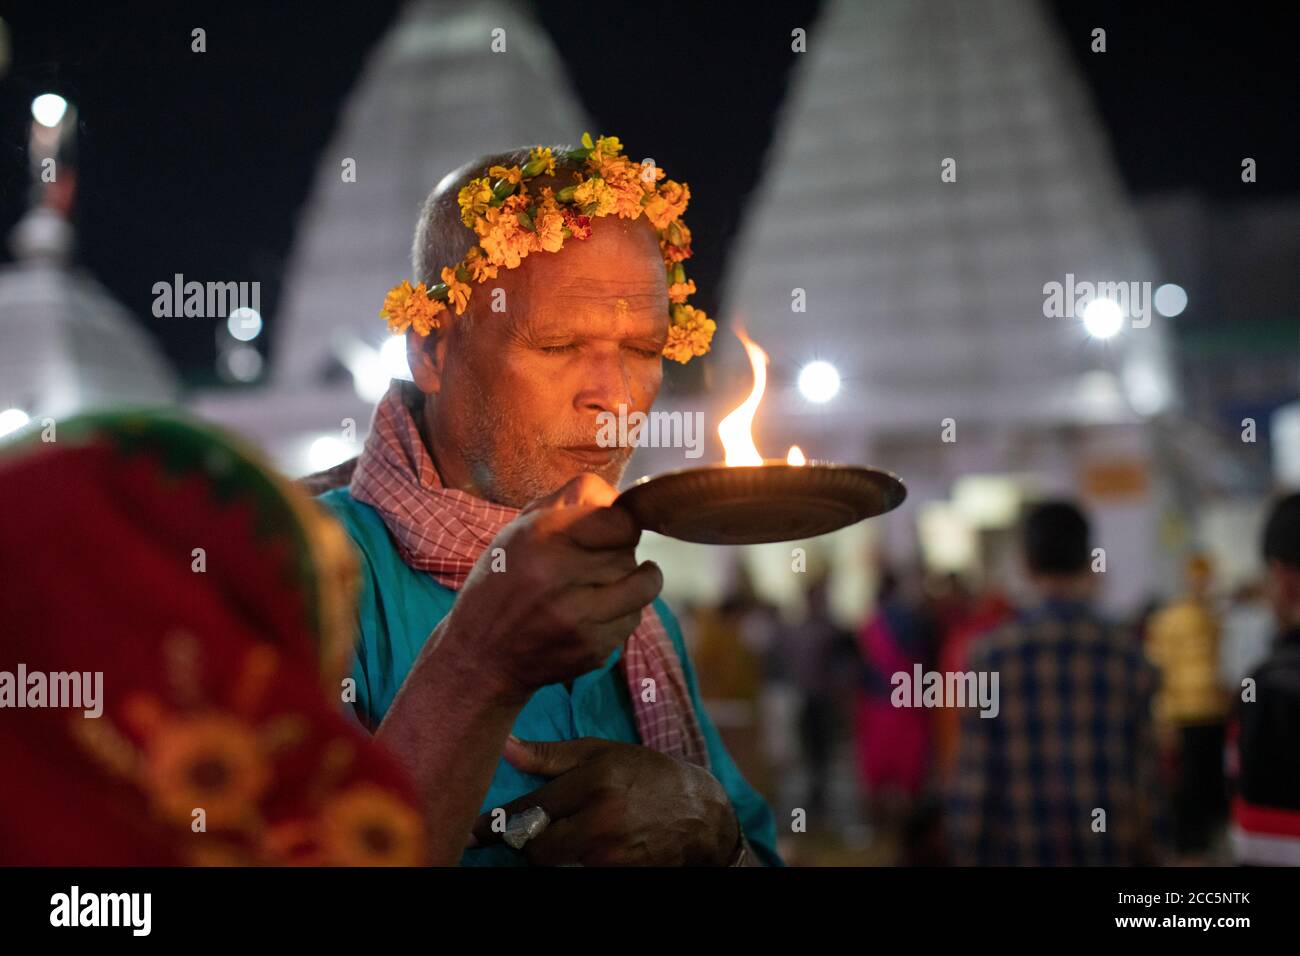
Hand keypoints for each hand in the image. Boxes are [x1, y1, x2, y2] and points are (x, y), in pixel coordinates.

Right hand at [442, 474, 662, 704]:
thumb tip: (616, 497)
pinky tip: (594, 615)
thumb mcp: (519, 529)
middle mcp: (559, 574)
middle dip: (619, 554)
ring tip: (608, 585)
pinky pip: (632, 620)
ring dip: (632, 583)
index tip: (609, 532)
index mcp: (540, 536)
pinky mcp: (591, 648)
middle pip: (629, 552)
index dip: (619, 525)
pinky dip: (621, 615)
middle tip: (594, 564)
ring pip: (642, 587)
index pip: (620, 521)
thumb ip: (570, 501)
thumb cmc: (501, 583)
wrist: (481, 654)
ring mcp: (577, 616)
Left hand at [470, 736, 740, 865]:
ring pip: (555, 863)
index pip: (530, 809)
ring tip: (568, 833)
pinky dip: (575, 862)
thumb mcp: (601, 753)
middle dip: (527, 842)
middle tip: (529, 832)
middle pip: (536, 847)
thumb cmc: (646, 774)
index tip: (472, 833)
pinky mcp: (619, 874)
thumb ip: (550, 755)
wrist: (699, 813)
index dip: (496, 824)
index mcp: (594, 780)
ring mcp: (611, 852)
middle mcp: (602, 817)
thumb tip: (504, 747)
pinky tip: (590, 845)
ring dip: (551, 853)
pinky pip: (578, 872)